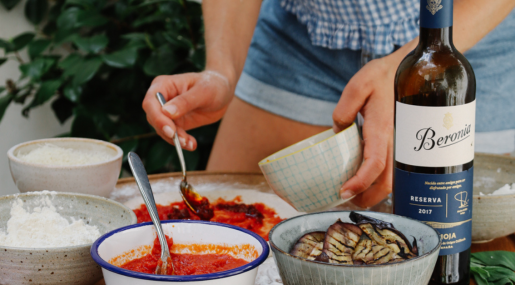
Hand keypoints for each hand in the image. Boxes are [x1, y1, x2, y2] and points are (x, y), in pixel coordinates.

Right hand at [142, 70, 232, 150]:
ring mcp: (167, 112)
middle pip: (154, 118)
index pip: (150, 103)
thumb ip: (185, 101)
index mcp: (163, 85)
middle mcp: (161, 98)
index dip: (157, 118)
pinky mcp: (176, 122)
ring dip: (175, 140)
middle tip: (183, 141)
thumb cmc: (213, 84)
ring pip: (162, 130)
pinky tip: (191, 144)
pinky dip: (181, 142)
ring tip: (190, 144)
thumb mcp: (203, 91)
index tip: (171, 130)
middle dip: (167, 131)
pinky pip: (173, 135)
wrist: (223, 92)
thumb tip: (167, 112)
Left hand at [332, 56, 395, 207]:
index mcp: (382, 128)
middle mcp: (395, 141)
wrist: (409, 70)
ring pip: (393, 180)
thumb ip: (344, 108)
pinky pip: (392, 169)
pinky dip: (379, 182)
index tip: (343, 191)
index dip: (360, 182)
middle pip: (387, 182)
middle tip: (347, 201)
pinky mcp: (399, 144)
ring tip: (354, 195)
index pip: (374, 164)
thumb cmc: (382, 76)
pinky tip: (365, 180)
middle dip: (368, 198)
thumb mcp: (358, 85)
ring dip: (375, 193)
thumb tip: (337, 132)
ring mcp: (400, 144)